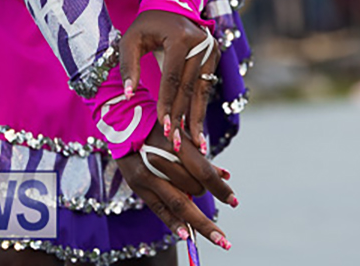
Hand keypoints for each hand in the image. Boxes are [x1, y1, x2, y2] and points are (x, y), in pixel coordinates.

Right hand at [117, 122, 234, 249]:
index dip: (220, 188)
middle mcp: (163, 159)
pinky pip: (159, 208)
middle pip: (192, 189)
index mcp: (177, 143)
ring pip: (177, 202)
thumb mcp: (182, 136)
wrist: (125, 122)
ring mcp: (149, 174)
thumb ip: (202, 158)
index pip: (204, 170)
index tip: (234, 201)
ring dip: (197, 223)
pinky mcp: (139, 185)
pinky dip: (174, 222)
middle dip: (210, 212)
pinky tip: (187, 235)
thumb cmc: (160, 129)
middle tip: (224, 237)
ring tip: (214, 237)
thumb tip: (225, 175)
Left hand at [119, 10, 220, 151]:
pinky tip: (197, 128)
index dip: (168, 104)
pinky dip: (200, 107)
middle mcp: (200, 43)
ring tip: (196, 145)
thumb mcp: (131, 40)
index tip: (164, 127)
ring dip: (196, 118)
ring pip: (201, 91)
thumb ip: (128, 66)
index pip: (172, 78)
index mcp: (180, 37)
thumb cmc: (146, 24)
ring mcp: (211, 49)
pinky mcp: (214, 56)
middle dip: (182, 117)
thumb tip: (128, 95)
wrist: (171, 5)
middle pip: (189, 87)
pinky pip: (205, 86)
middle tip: (176, 143)